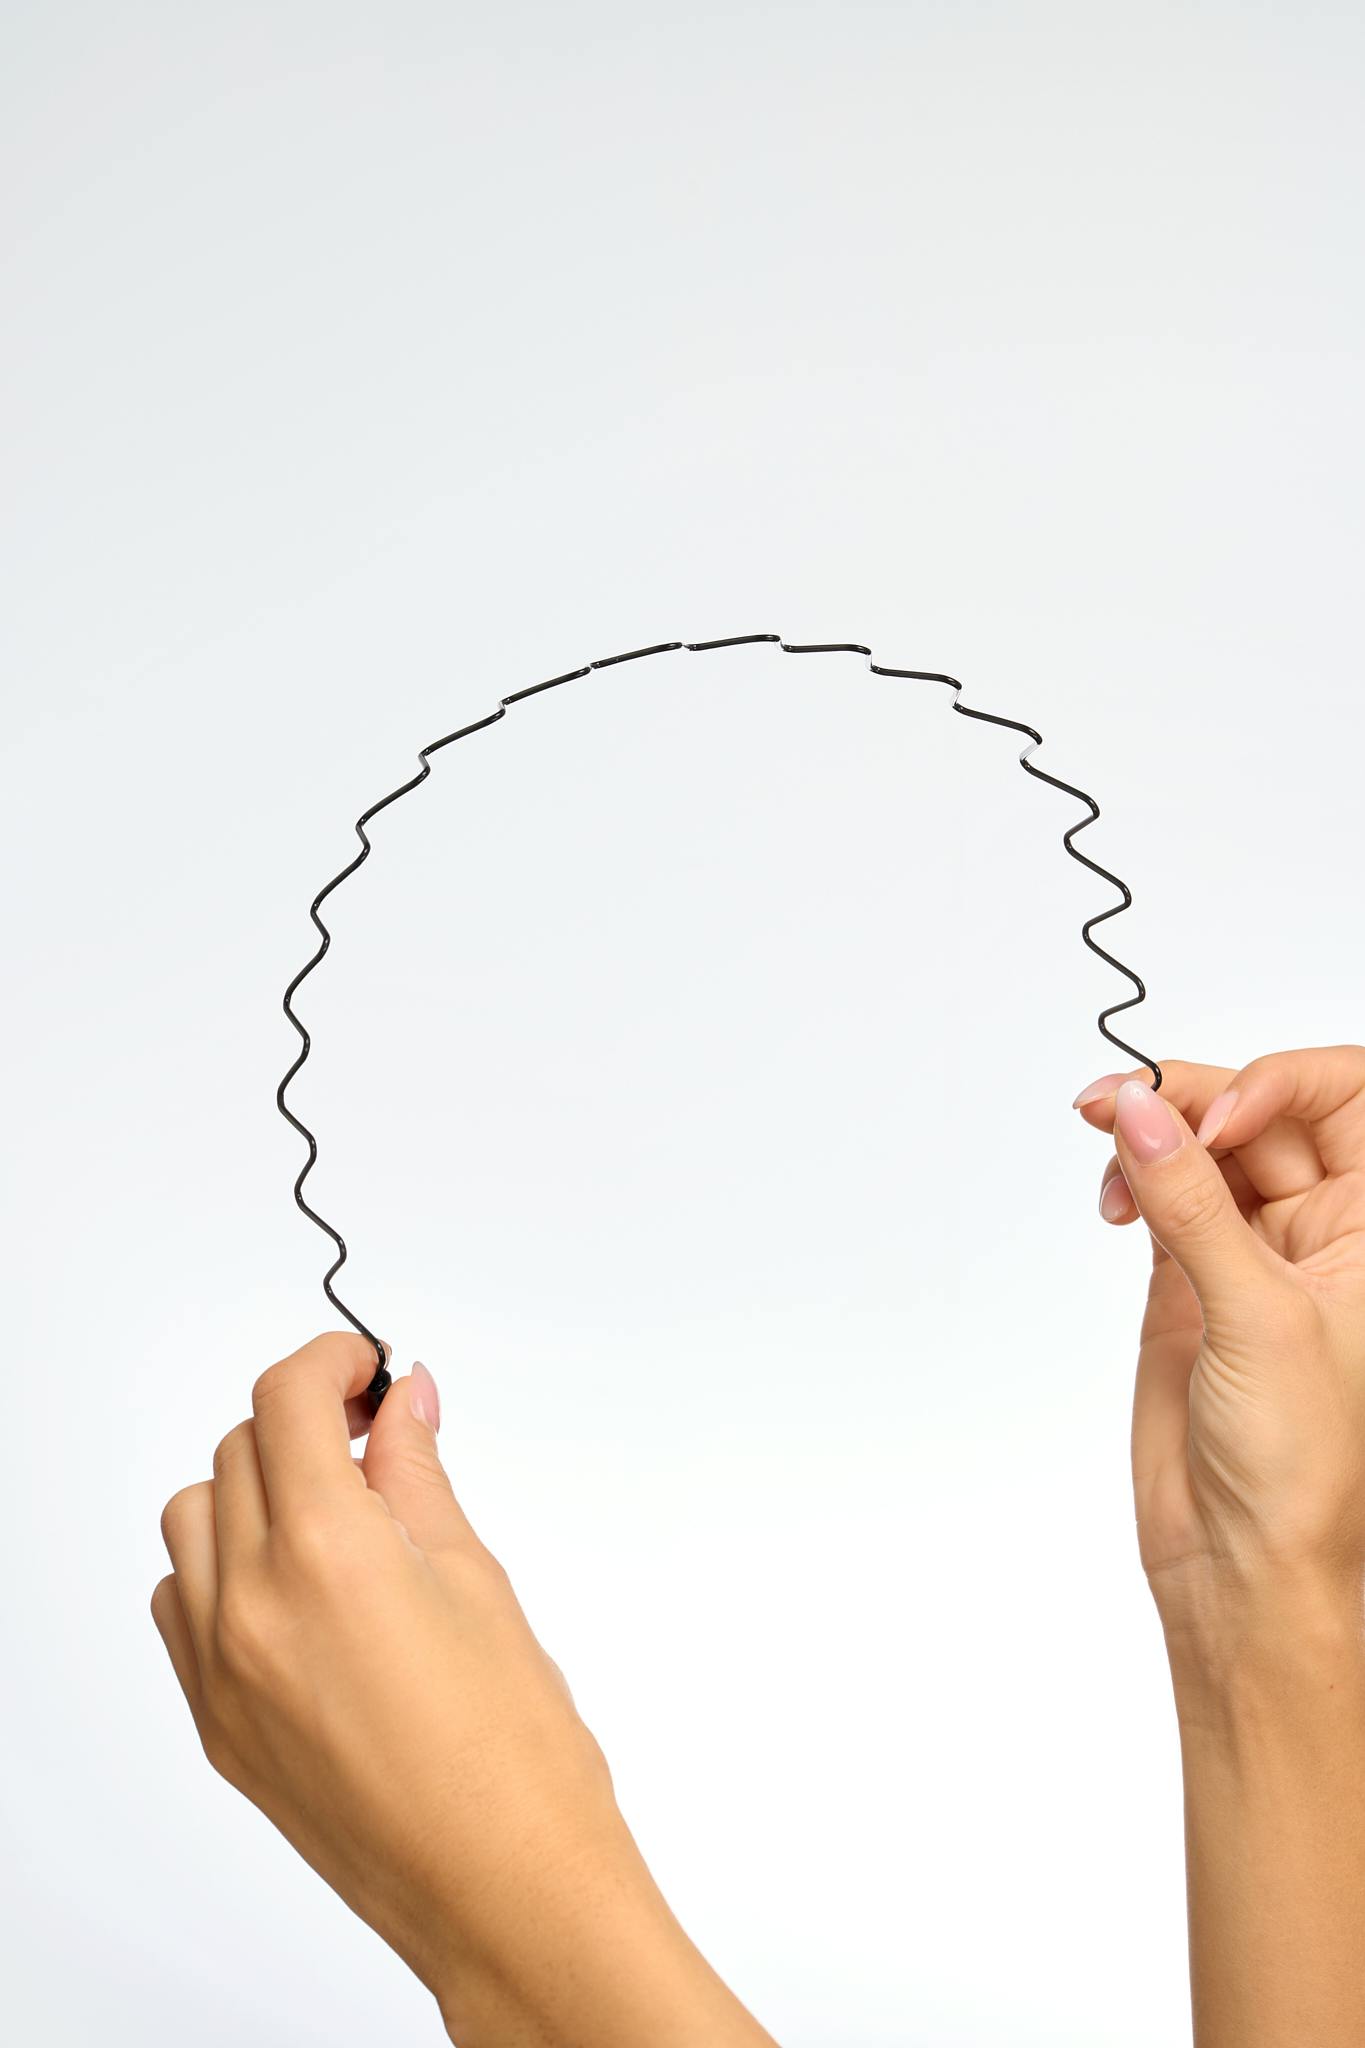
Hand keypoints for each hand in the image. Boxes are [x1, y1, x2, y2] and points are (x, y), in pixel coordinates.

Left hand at [152, 1334, 775, 2047]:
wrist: (504, 1892)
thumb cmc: (518, 1754)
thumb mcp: (477, 1580)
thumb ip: (418, 1477)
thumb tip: (402, 1400)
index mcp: (328, 1555)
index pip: (285, 1401)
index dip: (329, 1359)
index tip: (367, 1365)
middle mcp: (252, 1607)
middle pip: (236, 1450)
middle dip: (302, 1422)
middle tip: (374, 1432)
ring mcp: (220, 1672)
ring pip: (190, 1523)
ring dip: (250, 1490)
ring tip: (335, 1511)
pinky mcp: (216, 1725)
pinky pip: (180, 1607)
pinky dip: (220, 1569)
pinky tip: (297, 1586)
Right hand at [1073, 1047, 1364, 1624]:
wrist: (1243, 1563)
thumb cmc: (1303, 1468)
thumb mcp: (1257, 1316)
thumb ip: (1193, 1205)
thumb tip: (1140, 1112)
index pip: (1344, 1099)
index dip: (1281, 1084)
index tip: (1218, 1117)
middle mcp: (1321, 1230)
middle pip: (1260, 1112)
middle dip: (1190, 1094)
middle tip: (1121, 1101)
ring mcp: (1251, 1252)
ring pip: (1200, 1146)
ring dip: (1148, 1130)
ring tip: (1102, 1136)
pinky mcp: (1188, 1279)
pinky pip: (1159, 1194)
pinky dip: (1128, 1177)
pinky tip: (1113, 1197)